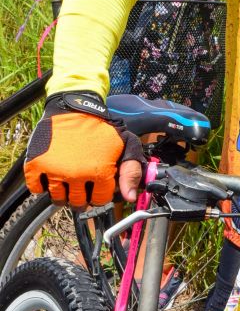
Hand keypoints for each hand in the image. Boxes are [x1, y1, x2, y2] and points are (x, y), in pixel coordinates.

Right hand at [24, 92, 144, 207]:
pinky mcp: (36, 164)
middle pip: (79, 202)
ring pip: (58, 199)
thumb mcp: (126, 144)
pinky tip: (52, 176)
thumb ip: (131, 171)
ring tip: (69, 183)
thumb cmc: (101, 127)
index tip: (98, 186)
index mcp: (100, 172)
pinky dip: (42, 186)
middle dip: (83, 197)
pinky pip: (36, 188)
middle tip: (82, 187)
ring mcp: (55, 170)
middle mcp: (76, 175)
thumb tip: (130, 198)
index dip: (101, 194)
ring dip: (64, 195)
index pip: (100, 199)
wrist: (74, 107)